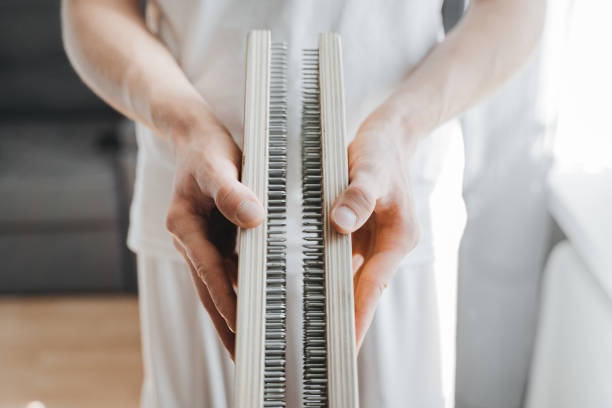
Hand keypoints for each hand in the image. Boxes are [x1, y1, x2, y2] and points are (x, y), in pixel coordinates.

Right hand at [165, 112, 264, 358]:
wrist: (197, 137)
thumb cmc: (207, 149)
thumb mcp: (218, 164)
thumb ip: (232, 191)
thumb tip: (254, 219)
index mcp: (184, 227)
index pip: (208, 271)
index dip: (225, 300)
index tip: (242, 328)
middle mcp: (190, 240)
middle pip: (209, 290)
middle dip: (227, 324)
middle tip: (246, 359)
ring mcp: (202, 242)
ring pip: (218, 286)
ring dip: (233, 314)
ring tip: (254, 345)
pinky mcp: (216, 239)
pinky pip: (228, 271)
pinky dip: (242, 290)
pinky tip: (260, 304)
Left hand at [331, 104, 419, 349]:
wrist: (388, 135)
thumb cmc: (382, 151)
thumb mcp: (371, 168)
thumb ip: (358, 196)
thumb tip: (340, 224)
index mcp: (397, 238)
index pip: (374, 287)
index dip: (359, 316)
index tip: (346, 346)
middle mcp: (386, 245)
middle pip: (363, 291)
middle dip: (345, 320)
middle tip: (322, 352)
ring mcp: (372, 241)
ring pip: (351, 279)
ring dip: (334, 302)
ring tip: (311, 331)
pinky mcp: (358, 233)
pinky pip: (340, 262)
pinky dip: (326, 277)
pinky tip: (306, 289)